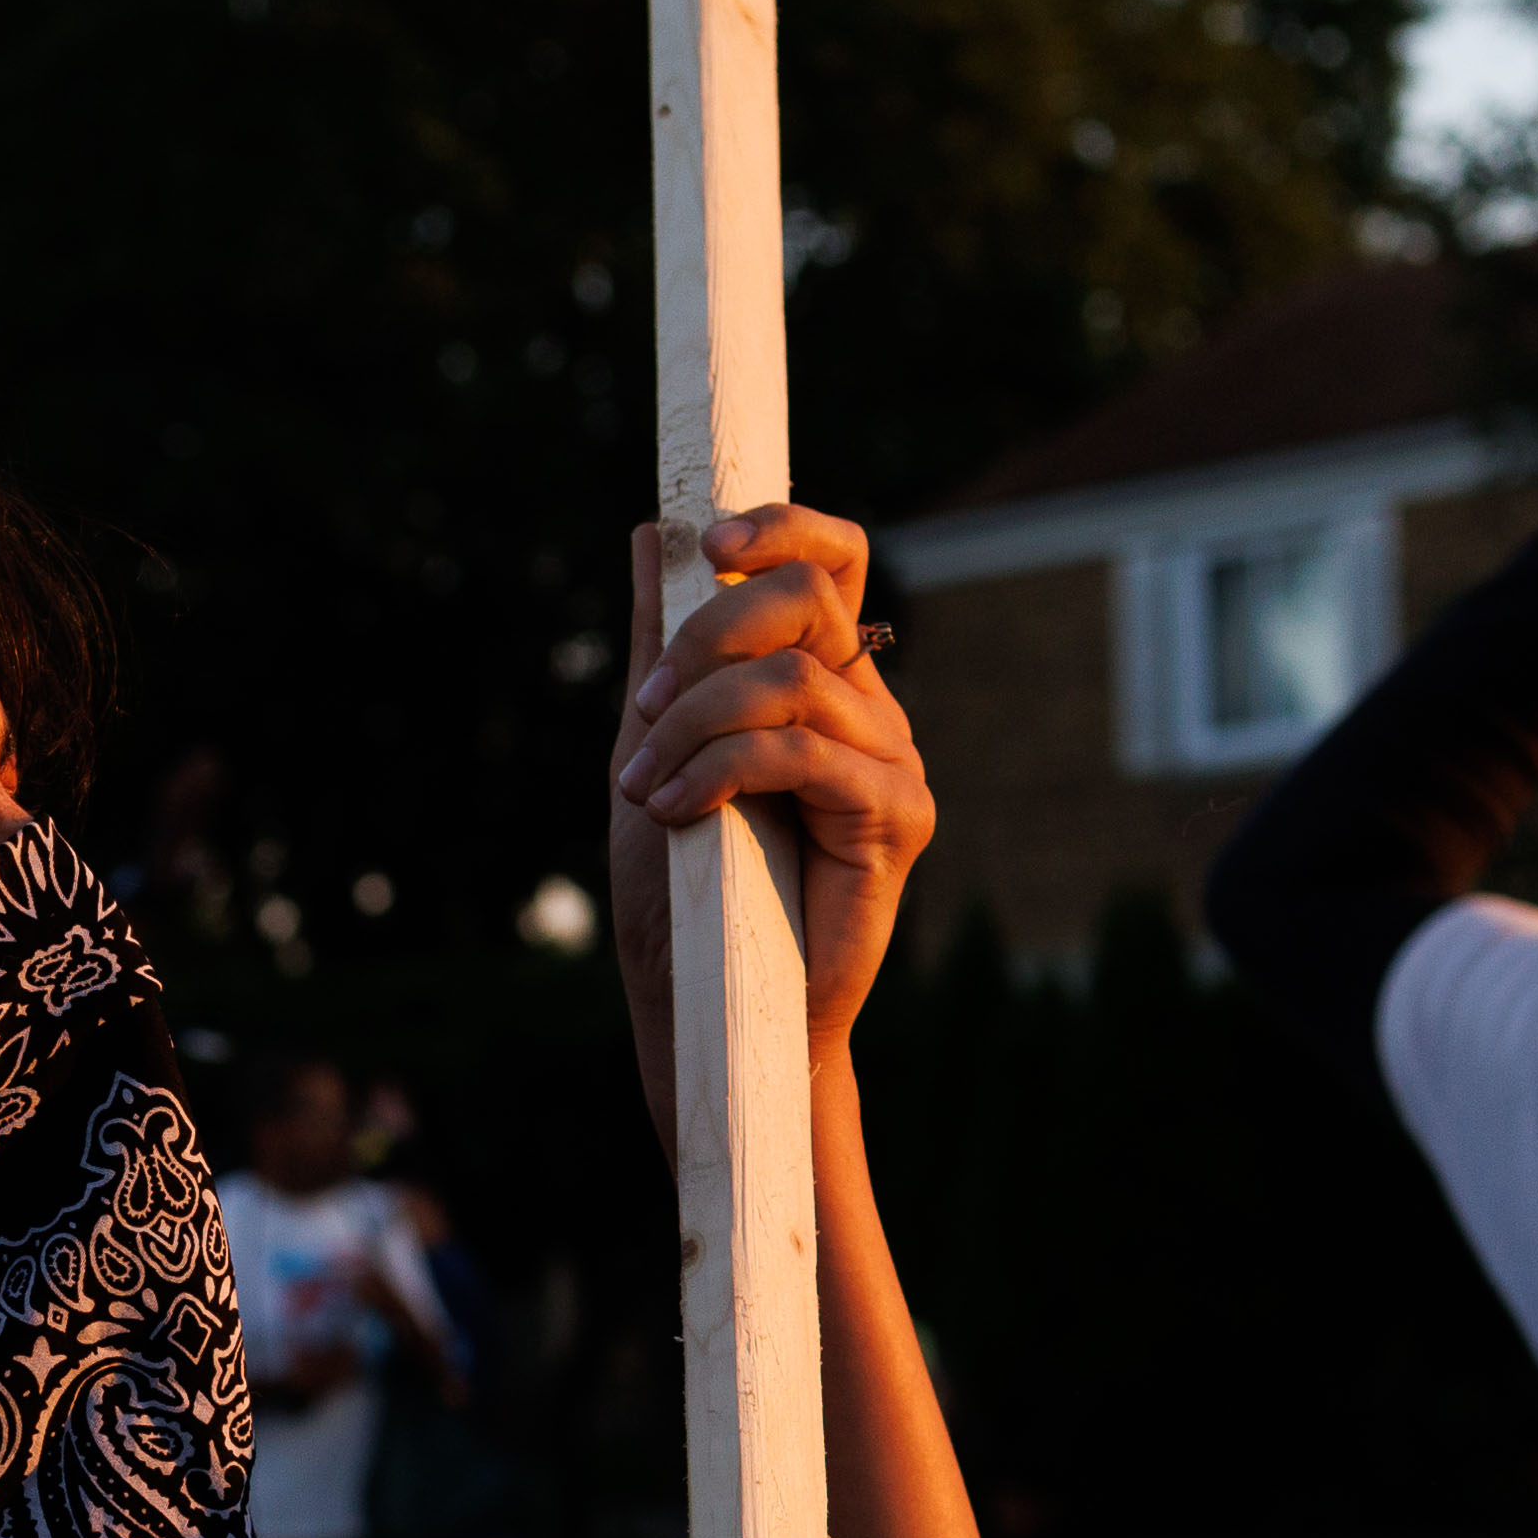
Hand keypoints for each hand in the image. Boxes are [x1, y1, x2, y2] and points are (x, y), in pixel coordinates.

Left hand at [610, 503, 927, 1161]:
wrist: (711, 1010)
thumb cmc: (685, 890)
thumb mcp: (655, 750)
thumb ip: (662, 649)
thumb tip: (654, 537)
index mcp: (819, 682)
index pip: (833, 561)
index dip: (781, 527)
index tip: (707, 540)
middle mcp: (868, 710)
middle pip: (810, 598)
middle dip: (706, 636)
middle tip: (642, 713)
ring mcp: (892, 761)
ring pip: (792, 681)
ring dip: (693, 725)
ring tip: (644, 787)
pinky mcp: (894, 818)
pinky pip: (804, 752)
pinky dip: (721, 769)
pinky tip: (676, 810)